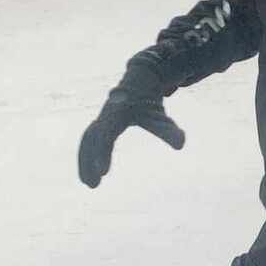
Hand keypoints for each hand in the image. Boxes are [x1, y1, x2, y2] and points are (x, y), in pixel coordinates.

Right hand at [78, 52, 184, 187]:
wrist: (140, 79)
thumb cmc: (150, 100)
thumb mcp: (160, 116)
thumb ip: (168, 130)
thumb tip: (181, 144)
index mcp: (116, 114)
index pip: (105, 136)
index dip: (102, 153)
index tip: (103, 172)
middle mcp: (105, 116)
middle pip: (91, 139)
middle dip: (89, 161)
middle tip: (93, 186)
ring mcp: (101, 119)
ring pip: (87, 140)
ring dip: (84, 161)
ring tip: (90, 184)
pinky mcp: (101, 123)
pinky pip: (89, 139)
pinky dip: (87, 155)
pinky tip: (91, 172)